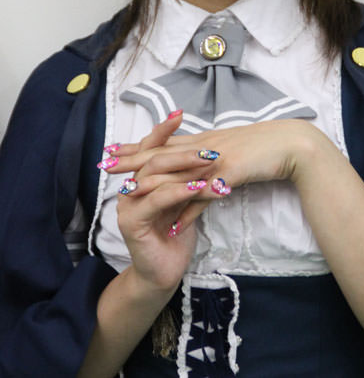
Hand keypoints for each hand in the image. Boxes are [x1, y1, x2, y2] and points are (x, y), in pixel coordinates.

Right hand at [104, 113, 215, 291]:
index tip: (180, 114)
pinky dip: (179, 191)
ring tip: (211, 164)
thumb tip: (205, 152)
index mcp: (139, 179)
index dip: (163, 130)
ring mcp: (128, 205)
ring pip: (155, 176)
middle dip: (183, 150)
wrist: (164, 274)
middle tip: (210, 148)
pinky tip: (199, 187)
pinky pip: (157, 199)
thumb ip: (185, 178)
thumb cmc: (175, 235)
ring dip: (185, 168)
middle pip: (153, 158)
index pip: (149, 148)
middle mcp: (130, 188)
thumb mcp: (183, 200)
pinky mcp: (133, 222)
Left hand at [104, 114, 323, 231]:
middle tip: (105, 165)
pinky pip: (205, 196)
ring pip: (177, 173)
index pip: (165, 141)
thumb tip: (196, 165)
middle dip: (132, 160)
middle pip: (162, 153)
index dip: (138, 145)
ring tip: (127, 195)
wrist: (292, 144)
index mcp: (206, 140)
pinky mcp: (230, 175)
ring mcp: (216, 161)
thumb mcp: (234, 148)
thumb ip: (212, 156)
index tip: (115, 149)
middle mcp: (205, 148)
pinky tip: (174, 225)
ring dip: (151, 185)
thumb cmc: (266, 146)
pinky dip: (188, 212)